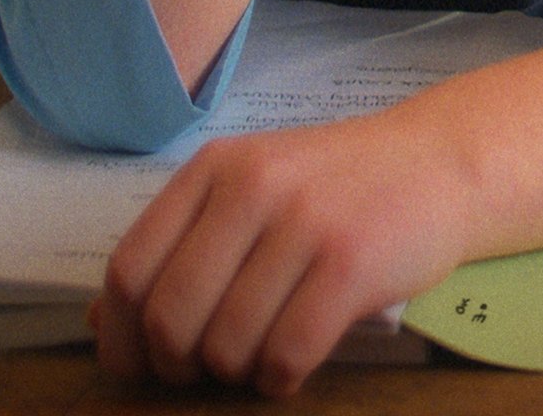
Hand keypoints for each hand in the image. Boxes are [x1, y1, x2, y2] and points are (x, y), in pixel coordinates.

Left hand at [95, 114, 471, 395]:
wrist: (440, 162)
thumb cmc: (337, 186)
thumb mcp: (252, 189)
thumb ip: (182, 244)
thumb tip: (103, 324)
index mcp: (214, 169)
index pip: (129, 269)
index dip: (122, 337)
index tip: (139, 367)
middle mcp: (252, 188)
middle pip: (172, 315)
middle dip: (178, 366)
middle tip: (204, 372)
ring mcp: (304, 222)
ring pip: (229, 343)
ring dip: (237, 374)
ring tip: (259, 360)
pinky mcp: (351, 263)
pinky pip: (287, 353)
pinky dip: (280, 379)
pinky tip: (292, 366)